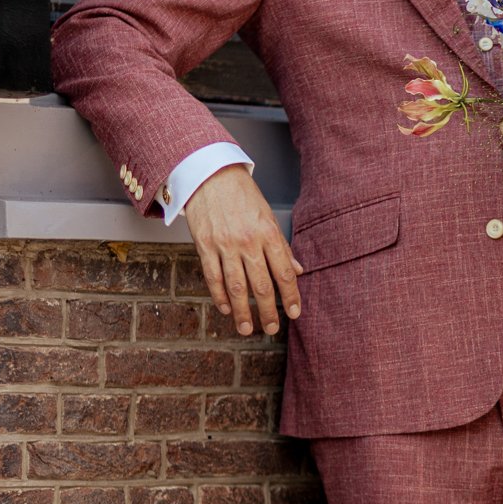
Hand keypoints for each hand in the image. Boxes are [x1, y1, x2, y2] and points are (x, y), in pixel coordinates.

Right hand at [183, 166, 302, 335]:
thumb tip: (298, 271)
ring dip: (242, 312)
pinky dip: (219, 296)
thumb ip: (282, 246)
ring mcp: (225, 245)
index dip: (290, 296)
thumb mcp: (268, 216)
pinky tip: (226, 309)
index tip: (294, 313)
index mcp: (268, 233)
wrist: (210, 174)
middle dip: (267, 312)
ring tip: (246, 329)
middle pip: (261, 285)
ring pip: (236, 287)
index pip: (284, 272)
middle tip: (271, 329)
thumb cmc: (242, 195)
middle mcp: (248, 242)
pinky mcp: (204, 246)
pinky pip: (213, 277)